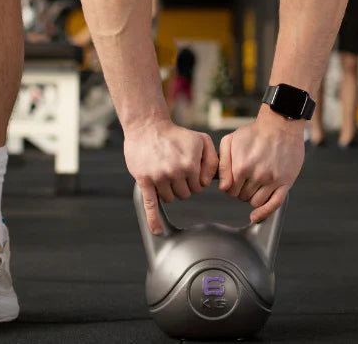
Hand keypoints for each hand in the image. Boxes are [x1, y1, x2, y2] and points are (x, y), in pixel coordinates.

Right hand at [125, 118, 218, 233]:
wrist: (148, 127)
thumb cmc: (177, 135)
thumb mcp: (201, 140)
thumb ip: (213, 161)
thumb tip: (210, 183)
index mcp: (190, 164)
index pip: (199, 187)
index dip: (195, 179)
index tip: (189, 168)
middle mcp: (175, 172)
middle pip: (185, 195)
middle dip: (182, 186)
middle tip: (175, 169)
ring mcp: (159, 177)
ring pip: (170, 199)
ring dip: (169, 191)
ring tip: (165, 172)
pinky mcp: (144, 180)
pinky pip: (150, 204)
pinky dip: (153, 220)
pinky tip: (157, 231)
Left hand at [218, 106, 304, 222]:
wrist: (280, 125)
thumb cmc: (254, 132)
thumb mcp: (230, 141)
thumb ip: (222, 164)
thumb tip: (223, 187)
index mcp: (241, 166)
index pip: (229, 190)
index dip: (230, 186)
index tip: (234, 181)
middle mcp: (257, 175)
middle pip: (242, 197)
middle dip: (241, 191)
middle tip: (246, 180)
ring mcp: (272, 180)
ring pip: (256, 202)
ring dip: (252, 197)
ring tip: (255, 185)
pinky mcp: (285, 182)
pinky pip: (274, 205)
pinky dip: (264, 213)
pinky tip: (256, 217)